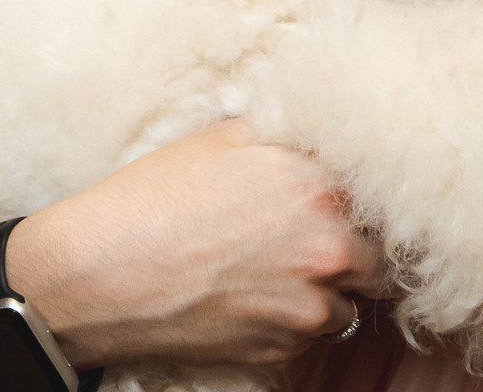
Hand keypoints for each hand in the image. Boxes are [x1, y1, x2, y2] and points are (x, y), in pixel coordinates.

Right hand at [5, 119, 387, 368]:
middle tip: (308, 240)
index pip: (385, 198)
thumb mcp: (220, 139)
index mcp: (320, 185)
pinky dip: (292, 321)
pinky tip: (248, 298)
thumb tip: (321, 131)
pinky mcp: (284, 350)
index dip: (368, 201)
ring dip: (326, 291)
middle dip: (353, 250)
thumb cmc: (150, 200)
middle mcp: (329, 249)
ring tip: (271, 271)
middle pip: (379, 258)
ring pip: (349, 302)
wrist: (97, 275)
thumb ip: (286, 139)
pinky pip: (311, 336)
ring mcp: (309, 307)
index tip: (349, 203)